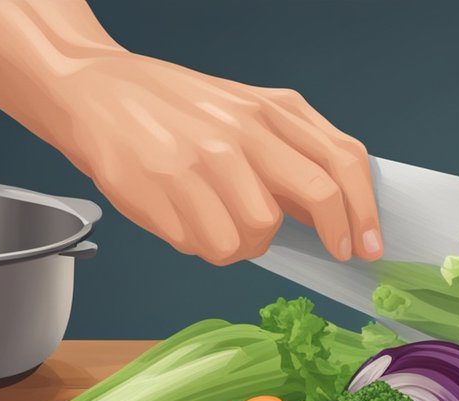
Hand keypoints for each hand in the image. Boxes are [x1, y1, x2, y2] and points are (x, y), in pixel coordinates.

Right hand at [44, 52, 379, 264]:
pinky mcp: (166, 190)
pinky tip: (187, 219)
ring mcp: (203, 161)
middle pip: (316, 196)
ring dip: (249, 243)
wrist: (92, 91)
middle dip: (332, 234)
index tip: (366, 243)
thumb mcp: (244, 110)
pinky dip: (204, 245)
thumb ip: (290, 151)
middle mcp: (242, 131)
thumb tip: (334, 210)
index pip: (341, 159)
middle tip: (333, 251)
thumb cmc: (173, 107)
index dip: (363, 209)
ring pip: (259, 233)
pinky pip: (209, 245)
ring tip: (223, 221)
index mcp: (268, 109)